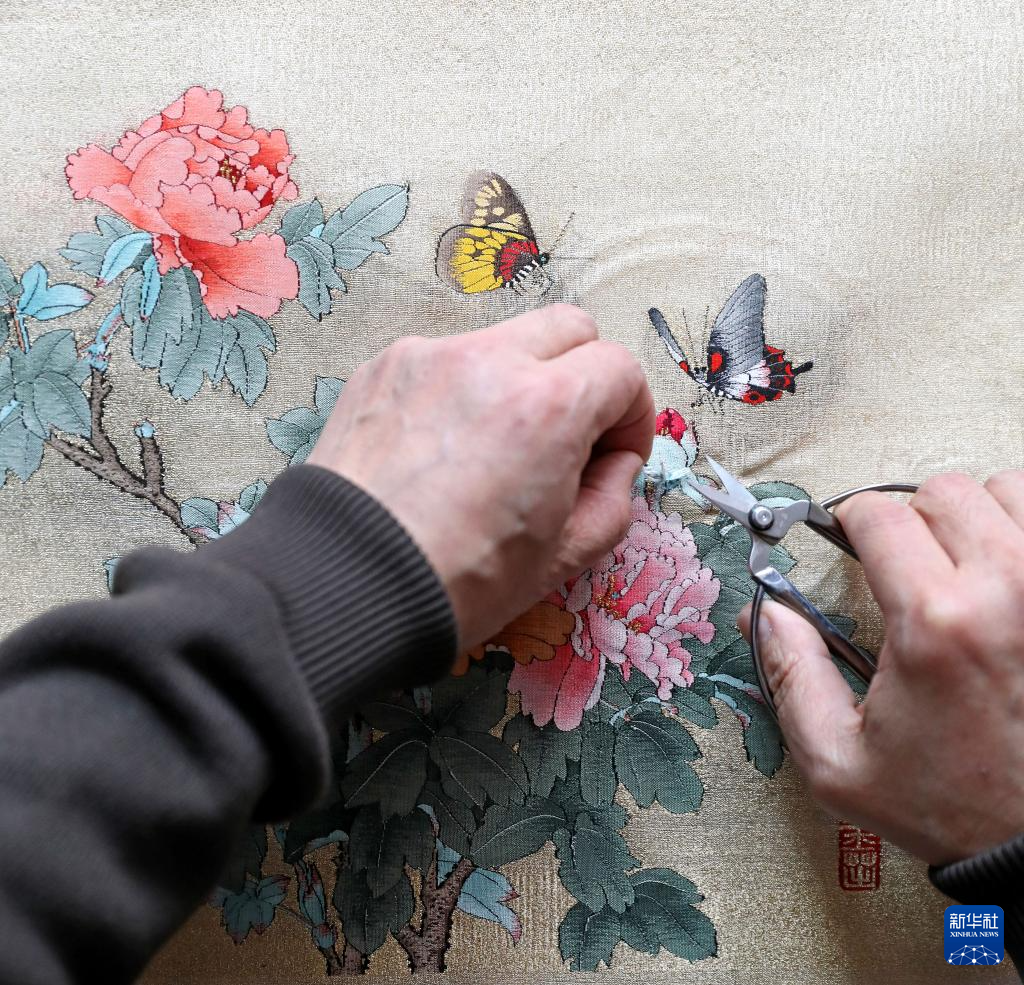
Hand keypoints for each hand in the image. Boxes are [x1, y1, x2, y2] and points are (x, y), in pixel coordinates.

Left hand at [309, 304, 653, 649]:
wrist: (347, 586)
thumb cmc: (459, 580)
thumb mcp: (565, 556)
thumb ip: (613, 497)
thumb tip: (614, 462)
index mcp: (547, 406)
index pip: (620, 370)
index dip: (632, 415)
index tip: (615, 453)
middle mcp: (489, 362)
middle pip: (570, 329)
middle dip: (585, 375)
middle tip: (571, 435)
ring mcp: (428, 357)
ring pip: (503, 340)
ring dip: (521, 380)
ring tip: (496, 447)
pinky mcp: (382, 368)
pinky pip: (445, 359)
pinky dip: (462, 390)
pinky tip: (443, 448)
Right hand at [740, 472, 1023, 864]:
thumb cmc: (949, 806)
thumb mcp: (837, 760)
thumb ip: (790, 675)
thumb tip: (766, 613)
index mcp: (935, 624)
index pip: (880, 514)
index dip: (848, 518)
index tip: (848, 536)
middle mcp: (1006, 592)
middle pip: (945, 491)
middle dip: (910, 518)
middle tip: (904, 560)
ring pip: (1007, 491)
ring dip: (974, 517)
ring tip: (961, 560)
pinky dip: (1016, 531)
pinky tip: (1002, 571)